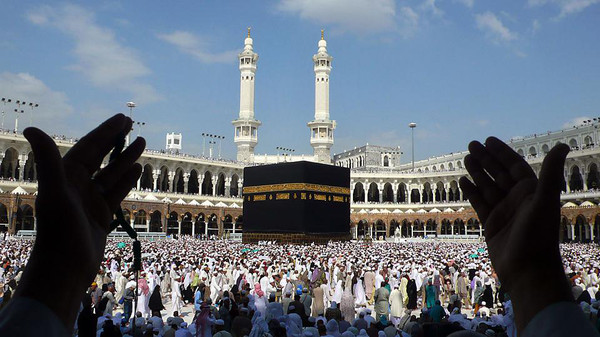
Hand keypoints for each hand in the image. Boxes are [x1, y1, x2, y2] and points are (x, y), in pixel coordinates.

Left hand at [14, 114, 144, 330]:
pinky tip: (138, 170)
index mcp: (65, 177)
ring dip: (126, 158)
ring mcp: (90, 200)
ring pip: (111, 173)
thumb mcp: (55, 192)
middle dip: (115, 140)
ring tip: (141, 143)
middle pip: (99, 157)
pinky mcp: (101, 214)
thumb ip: (47, 159)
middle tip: (131, 124)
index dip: (105, 132)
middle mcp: (77, 185)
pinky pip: (116, 191)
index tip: (121, 120)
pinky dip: (127, 179)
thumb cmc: (59, 231)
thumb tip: (31, 127)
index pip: (88, 147)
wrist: (65, 268)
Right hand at [459, 137, 571, 331]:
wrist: (527, 271)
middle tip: (471, 145)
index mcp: (532, 192)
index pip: (515, 166)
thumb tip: (562, 145)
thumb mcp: (544, 201)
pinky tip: (462, 181)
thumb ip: (551, 173)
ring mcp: (504, 211)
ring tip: (466, 158)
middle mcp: (518, 200)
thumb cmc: (538, 237)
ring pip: (487, 186)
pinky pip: (479, 202)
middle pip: (499, 173)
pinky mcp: (491, 224)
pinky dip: (471, 191)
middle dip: (486, 159)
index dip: (502, 153)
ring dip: (477, 172)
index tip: (489, 140)